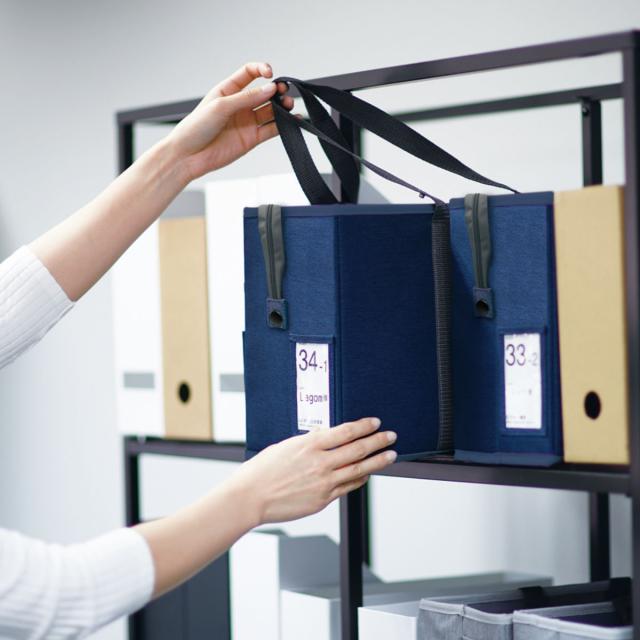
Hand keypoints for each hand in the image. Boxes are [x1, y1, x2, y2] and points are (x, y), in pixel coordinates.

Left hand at [166, 62, 293, 180]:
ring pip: (271, 110)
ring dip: (282, 107)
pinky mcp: (252, 138)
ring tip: (288, 106)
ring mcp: (247, 122)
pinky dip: (283, 125)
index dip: (261, 70)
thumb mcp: (221, 106)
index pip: (249, 73)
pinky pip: (272, 129)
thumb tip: (269, 89)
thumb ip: (247, 98)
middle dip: (276, 90)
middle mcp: (240, 105)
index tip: (270, 74)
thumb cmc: (196, 128)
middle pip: (264, 93)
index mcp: (228, 91)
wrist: (189, 156)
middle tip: (283, 92)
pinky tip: (292, 121)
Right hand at [229, 418, 397, 524]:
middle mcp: (320, 462)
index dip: (363, 426)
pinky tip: (367, 474)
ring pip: (358, 469)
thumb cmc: (263, 470)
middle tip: (391, 436)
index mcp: (309, 444)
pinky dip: (360, 478)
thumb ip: (307, 441)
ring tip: (391, 455)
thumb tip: (323, 433)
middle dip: (377, 441)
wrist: (250, 497)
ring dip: (377, 461)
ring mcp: (323, 482)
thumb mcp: (285, 446)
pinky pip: (347, 487)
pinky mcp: (322, 499)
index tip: (375, 422)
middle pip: (357, 449)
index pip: (345, 432)